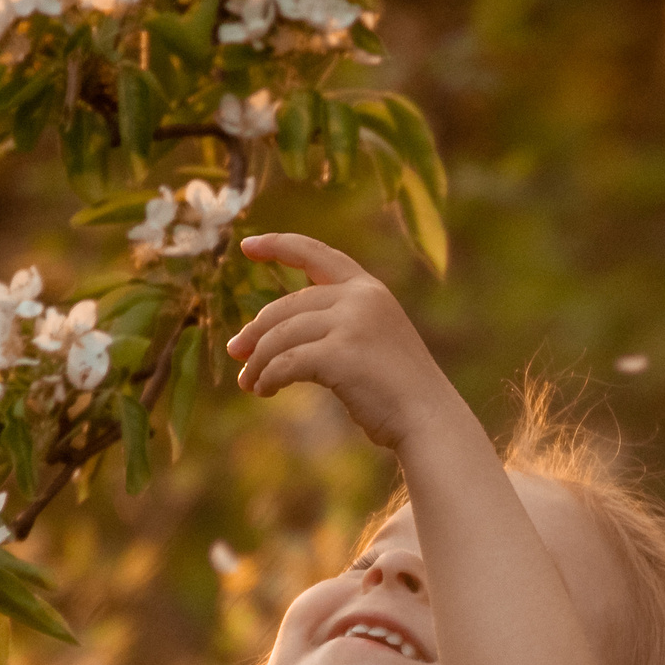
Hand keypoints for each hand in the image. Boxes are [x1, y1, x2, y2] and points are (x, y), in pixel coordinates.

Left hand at [226, 233, 463, 450]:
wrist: (428, 418)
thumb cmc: (396, 391)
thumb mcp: (371, 340)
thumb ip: (334, 326)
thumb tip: (267, 339)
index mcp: (369, 290)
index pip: (316, 255)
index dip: (278, 246)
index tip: (246, 246)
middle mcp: (361, 298)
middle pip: (287, 306)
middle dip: (256, 331)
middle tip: (236, 352)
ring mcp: (352, 323)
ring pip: (281, 336)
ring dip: (258, 361)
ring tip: (249, 384)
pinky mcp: (340, 354)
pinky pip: (286, 363)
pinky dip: (269, 377)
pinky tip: (265, 391)